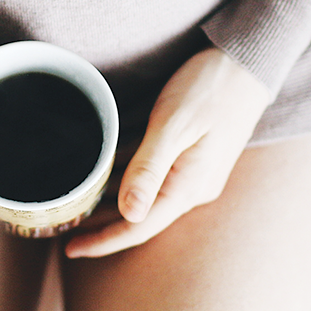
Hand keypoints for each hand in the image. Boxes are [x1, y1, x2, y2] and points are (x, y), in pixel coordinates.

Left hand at [65, 47, 271, 257]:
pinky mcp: (190, 152)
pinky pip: (151, 169)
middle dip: (101, 219)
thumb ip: (150, 167)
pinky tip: (102, 162)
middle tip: (64, 218)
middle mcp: (191, 185)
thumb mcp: (175, 124)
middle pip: (138, 211)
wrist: (246, 62)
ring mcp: (192, 169)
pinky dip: (125, 168)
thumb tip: (128, 213)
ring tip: (76, 194)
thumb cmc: (211, 88)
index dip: (103, 240)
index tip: (70, 248)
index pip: (139, 225)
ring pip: (143, 189)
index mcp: (188, 185)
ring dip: (110, 192)